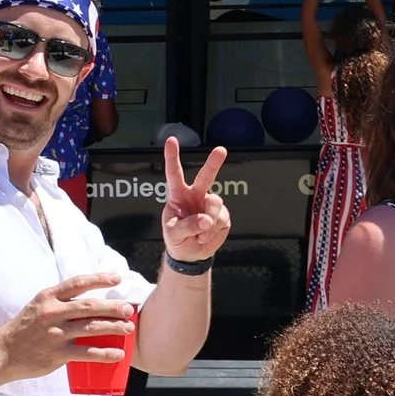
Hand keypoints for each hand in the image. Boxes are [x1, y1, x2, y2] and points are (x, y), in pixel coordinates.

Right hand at [0, 272, 135, 380]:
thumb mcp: (38, 306)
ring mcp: (55, 333)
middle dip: (113, 307)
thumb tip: (90, 301)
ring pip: (91, 328)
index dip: (99, 279)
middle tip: (129, 309)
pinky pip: (87, 353)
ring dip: (114, 327)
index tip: (117, 278)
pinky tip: (118, 354)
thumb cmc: (25, 328)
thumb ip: (60, 301)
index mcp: (48, 297)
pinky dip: (105, 353)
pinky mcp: (57, 354)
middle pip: (89, 306)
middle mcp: (52, 313)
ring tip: (129, 328)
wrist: (3, 352)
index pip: (78, 283)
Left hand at [160, 137, 232, 262]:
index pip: (174, 173)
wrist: (190, 255)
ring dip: (209, 222)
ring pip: (215, 204)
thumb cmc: (177, 239)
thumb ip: (187, 225)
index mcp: (178, 195)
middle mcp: (195, 195)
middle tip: (221, 150)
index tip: (171, 140)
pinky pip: (222, 219)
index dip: (172, 157)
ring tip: (200, 234)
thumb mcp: (174, 234)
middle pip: (205, 176)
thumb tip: (206, 219)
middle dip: (213, 163)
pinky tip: (206, 236)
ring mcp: (209, 204)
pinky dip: (214, 231)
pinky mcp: (222, 215)